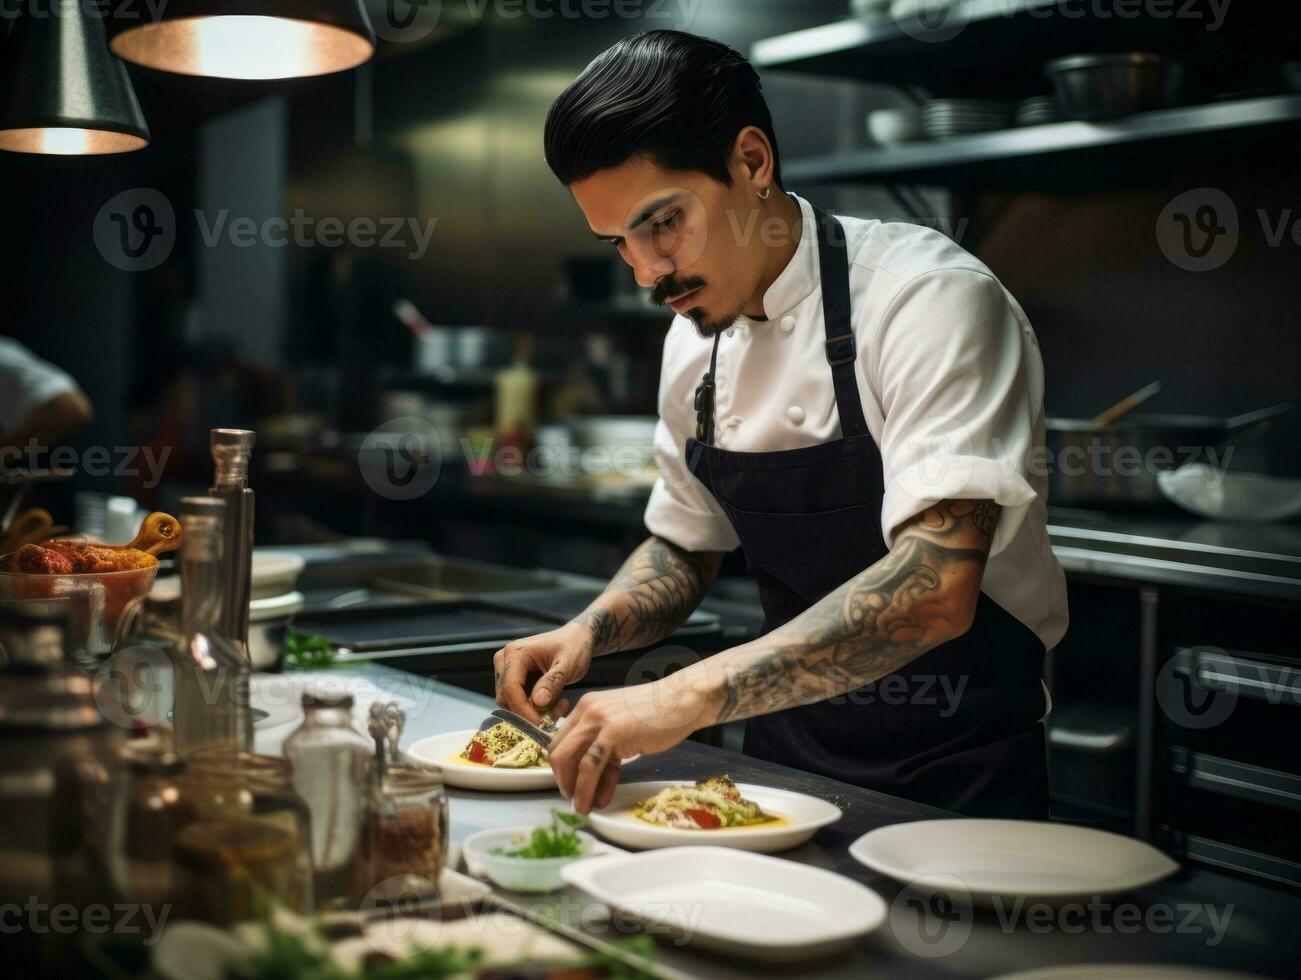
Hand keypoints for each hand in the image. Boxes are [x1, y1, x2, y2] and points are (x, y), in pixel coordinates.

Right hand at [493, 624, 593, 724]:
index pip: (510, 687)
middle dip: (529, 712)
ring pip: (511, 702)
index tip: (540, 723)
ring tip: (560, 706)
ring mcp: (507, 670)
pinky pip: (518, 701)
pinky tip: (555, 703)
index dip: (522, 709)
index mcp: (516, 653)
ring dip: (534, 711)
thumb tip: (537, 703)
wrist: (576, 640)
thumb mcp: (568, 664)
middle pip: (506, 697)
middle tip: (555, 715)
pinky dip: (535, 708)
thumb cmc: (574, 646)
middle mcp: (505, 661)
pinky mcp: (515, 679)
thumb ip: (553, 682)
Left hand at [547, 667, 718, 813]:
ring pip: (570, 761)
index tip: (570, 783)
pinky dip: (586, 789)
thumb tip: (595, 777)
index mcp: (587, 706)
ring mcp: (598, 720)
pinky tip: (593, 802)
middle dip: (562, 779)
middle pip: (558, 751)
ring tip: (581, 807)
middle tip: (572, 796)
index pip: (561, 739)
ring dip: (573, 789)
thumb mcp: (622, 724)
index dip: (562, 766)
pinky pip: (590, 767)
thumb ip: (606, 746)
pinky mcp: (613, 733)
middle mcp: (587, 711)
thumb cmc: (659, 712)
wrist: (683, 700)